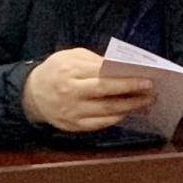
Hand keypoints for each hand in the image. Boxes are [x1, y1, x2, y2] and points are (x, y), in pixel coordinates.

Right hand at [22, 48, 155, 132]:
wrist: (31, 94)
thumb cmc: (56, 70)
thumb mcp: (71, 56)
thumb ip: (95, 61)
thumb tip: (123, 67)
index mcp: (69, 72)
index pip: (103, 76)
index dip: (126, 78)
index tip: (147, 78)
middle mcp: (70, 93)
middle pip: (106, 94)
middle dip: (132, 92)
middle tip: (152, 90)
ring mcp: (71, 112)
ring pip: (106, 112)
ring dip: (130, 107)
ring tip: (146, 101)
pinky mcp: (73, 126)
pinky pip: (100, 124)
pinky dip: (117, 118)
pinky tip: (129, 111)